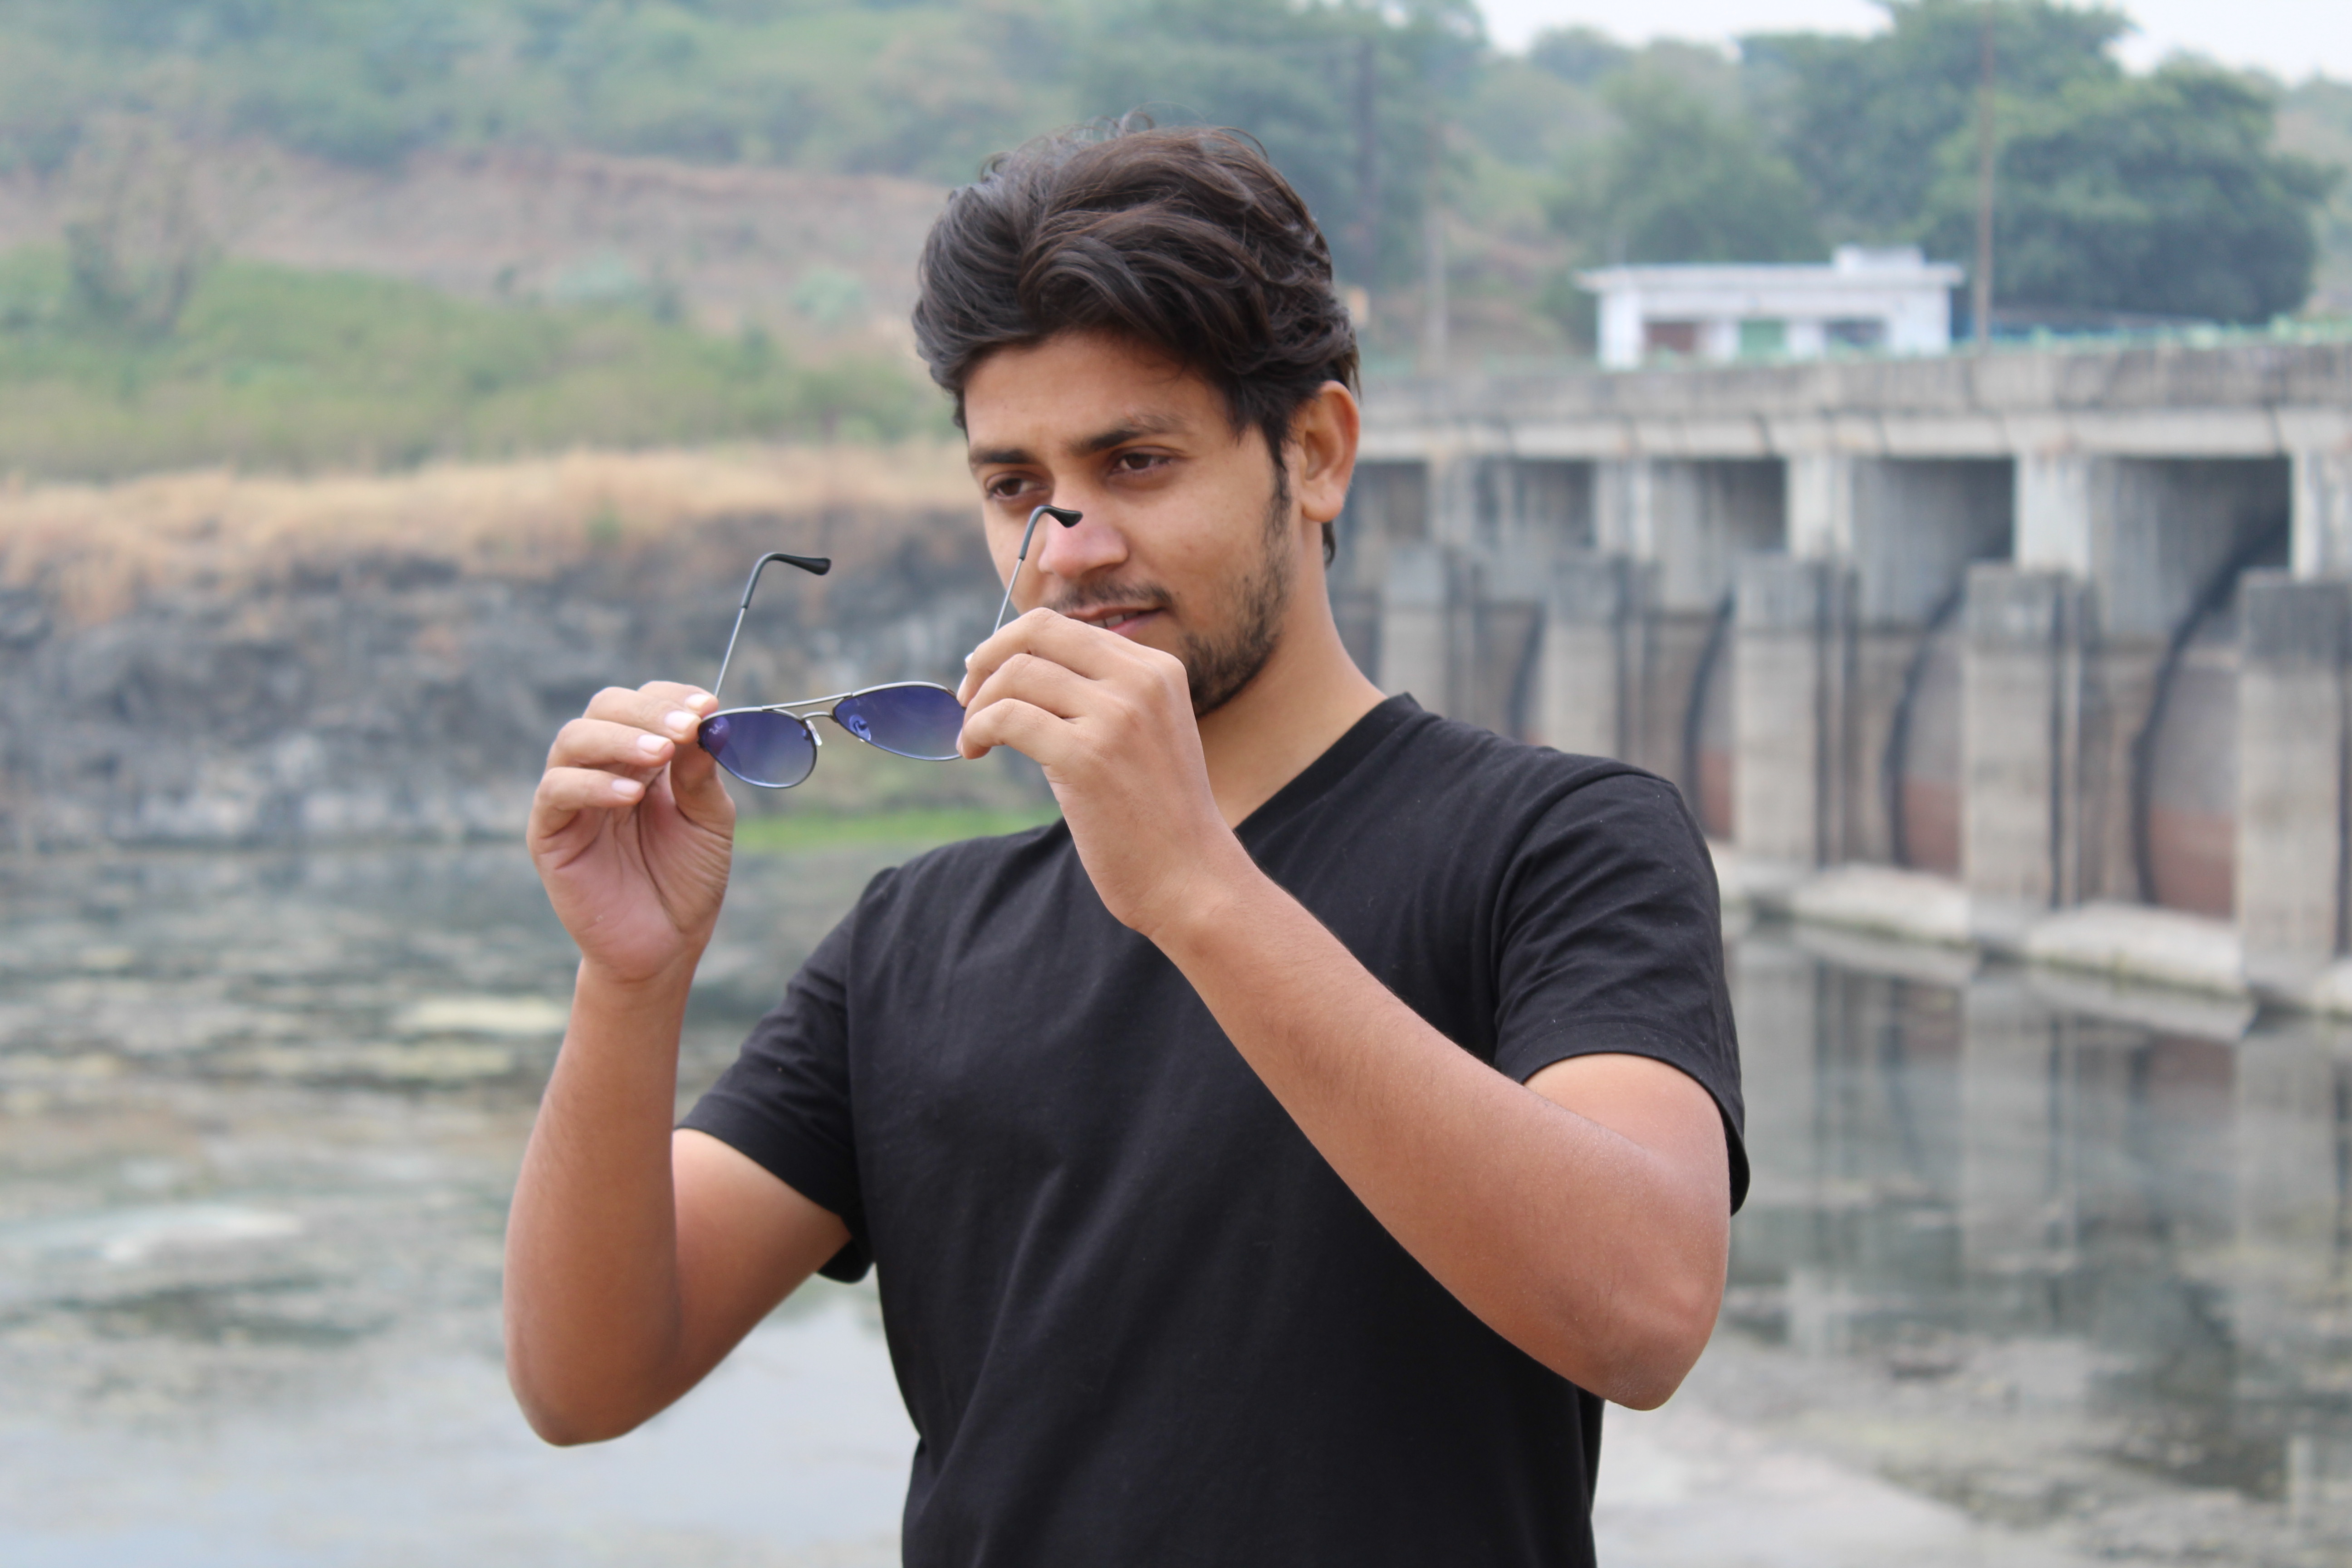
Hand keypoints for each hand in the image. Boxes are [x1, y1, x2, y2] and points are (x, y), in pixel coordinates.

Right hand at [528, 682, 733, 985]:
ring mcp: (572, 797)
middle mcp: (602, 768)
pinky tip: (630, 796)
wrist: (665, 946)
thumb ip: (701, 775)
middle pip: (605, 709)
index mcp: (642, 759)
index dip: (672, 698)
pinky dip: (592, 784)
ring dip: (620, 738)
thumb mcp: (709, 822)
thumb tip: (705, 723)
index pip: (645, 704)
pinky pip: (556, 791)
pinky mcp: (549, 832)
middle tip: (688, 727)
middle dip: (649, 711)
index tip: (708, 706)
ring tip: (660, 753)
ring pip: (574, 739)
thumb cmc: (687, 881)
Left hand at [957, 609, 1249, 936]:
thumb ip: (1105, 695)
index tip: (987, 674)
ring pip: (1016, 674)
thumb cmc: (1160, 816)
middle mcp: (1140, 681)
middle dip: (987, 658)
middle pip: (1036, 632)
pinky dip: (977, 729)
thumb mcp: (1147, 733)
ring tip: (974, 739)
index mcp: (1156, 669)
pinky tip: (974, 751)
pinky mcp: (1087, 758)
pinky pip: (1008, 717)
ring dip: (977, 705)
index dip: (1011, 644)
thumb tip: (1025, 670)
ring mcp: (1115, 717)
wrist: (1192, 878)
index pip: (1062, 626)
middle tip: (966, 696)